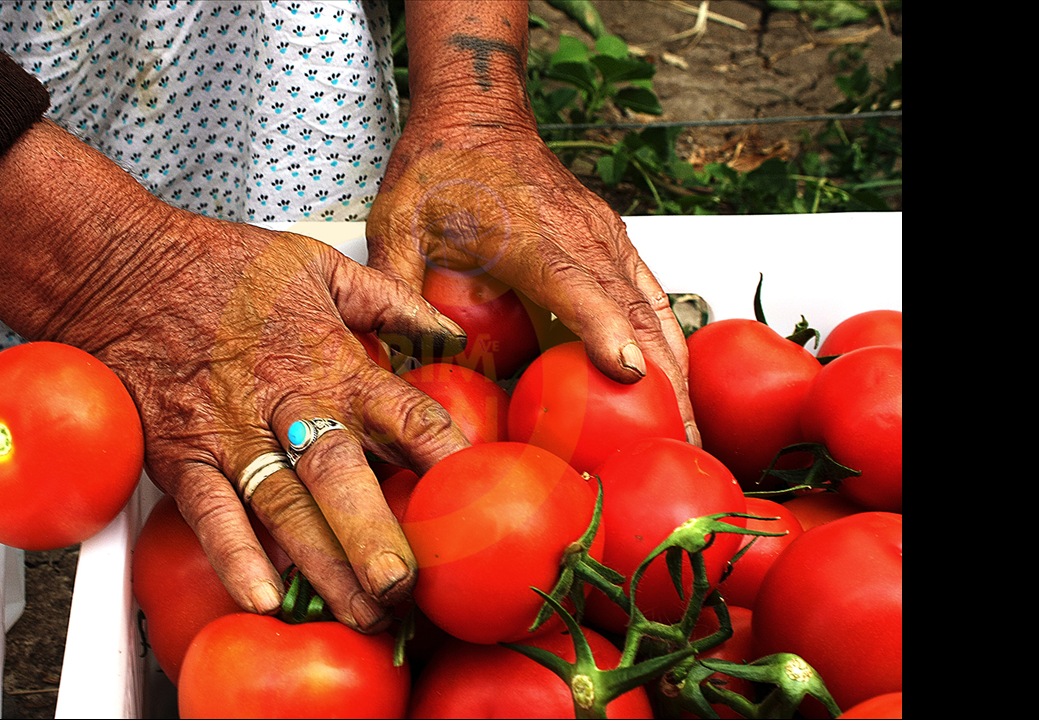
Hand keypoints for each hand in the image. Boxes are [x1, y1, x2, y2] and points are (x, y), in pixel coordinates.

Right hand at [0, 121, 470, 631]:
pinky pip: (211, 513)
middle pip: (342, 475)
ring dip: (324, 565)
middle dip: (377, 534)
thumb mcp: (319, 267)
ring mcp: (231, 435)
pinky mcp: (182, 456)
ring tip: (360, 614)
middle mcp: (287, 404)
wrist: (122, 270)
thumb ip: (389, 301)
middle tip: (408, 587)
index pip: (404, 415)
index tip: (474, 501)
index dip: (444, 458)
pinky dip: (234, 555)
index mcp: (331, 362)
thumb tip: (448, 331)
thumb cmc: (222, 268)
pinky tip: (261, 597)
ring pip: (284, 507)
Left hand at [367, 121, 697, 444]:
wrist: (478, 115)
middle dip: (663, 377)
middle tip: (679, 437)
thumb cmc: (439, 166)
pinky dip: (669, 338)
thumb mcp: (398, 222)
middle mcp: (580, 237)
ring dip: (678, 366)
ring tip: (690, 427)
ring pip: (654, 307)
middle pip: (635, 311)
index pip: (577, 288)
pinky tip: (676, 379)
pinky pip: (651, 293)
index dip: (604, 330)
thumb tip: (391, 353)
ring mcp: (604, 237)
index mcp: (530, 236)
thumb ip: (395, 284)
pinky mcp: (612, 239)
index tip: (631, 372)